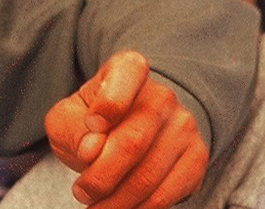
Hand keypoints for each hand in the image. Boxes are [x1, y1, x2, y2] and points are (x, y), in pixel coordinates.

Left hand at [44, 50, 208, 208]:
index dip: (109, 103)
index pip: (128, 73)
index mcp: (128, 70)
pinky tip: (122, 207)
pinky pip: (169, 192)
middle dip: (102, 176)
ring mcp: (183, 127)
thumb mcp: (68, 117)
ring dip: (118, 199)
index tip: (92, 125)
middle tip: (82, 192)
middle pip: (133, 140)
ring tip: (96, 205)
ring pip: (150, 174)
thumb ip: (73, 129)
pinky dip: (141, 208)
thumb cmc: (91, 122)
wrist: (125, 132)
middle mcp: (162, 95)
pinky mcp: (196, 159)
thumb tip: (92, 150)